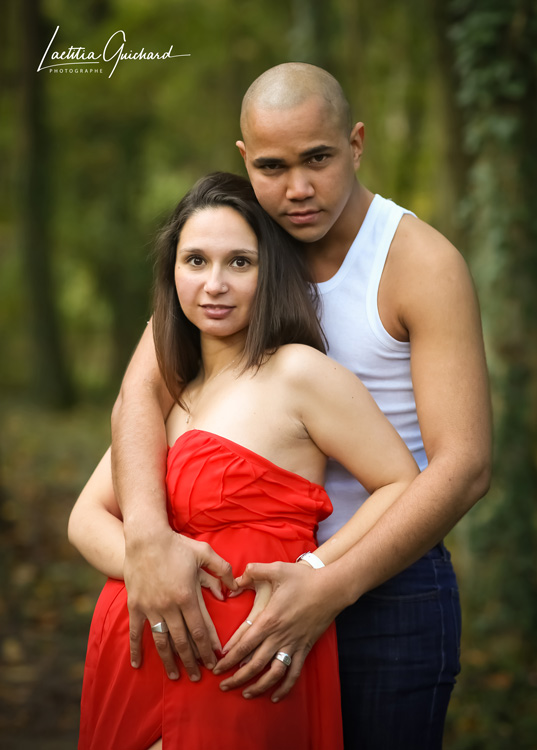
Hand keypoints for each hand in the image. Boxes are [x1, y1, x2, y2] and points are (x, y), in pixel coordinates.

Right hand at [124, 525, 235, 680]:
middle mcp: (169, 606)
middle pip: (183, 641)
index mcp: (188, 595)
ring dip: (170, 661)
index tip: (215, 661)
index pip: (201, 629)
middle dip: (192, 661)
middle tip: (199, 676)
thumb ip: (222, 570)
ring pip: (162, 641)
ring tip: (176, 675)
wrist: (145, 538)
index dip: (209, 648)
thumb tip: (233, 590)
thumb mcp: (205, 553)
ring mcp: (151, 607)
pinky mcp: (135, 605)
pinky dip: (136, 650)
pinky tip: (138, 665)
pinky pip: (136, 632)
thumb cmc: (177, 545)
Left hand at [214, 561, 339, 700]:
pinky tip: (275, 697)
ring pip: (273, 674)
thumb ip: (254, 571)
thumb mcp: (277, 569)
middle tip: (223, 686)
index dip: (228, 659)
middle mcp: (279, 636)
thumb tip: (236, 578)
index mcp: (269, 620)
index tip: (217, 668)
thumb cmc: (304, 578)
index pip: (243, 645)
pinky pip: (294, 673)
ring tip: (246, 694)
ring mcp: (293, 644)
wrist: (332, 588)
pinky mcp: (305, 648)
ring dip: (258, 687)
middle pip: (254, 664)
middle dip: (237, 678)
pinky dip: (285, 688)